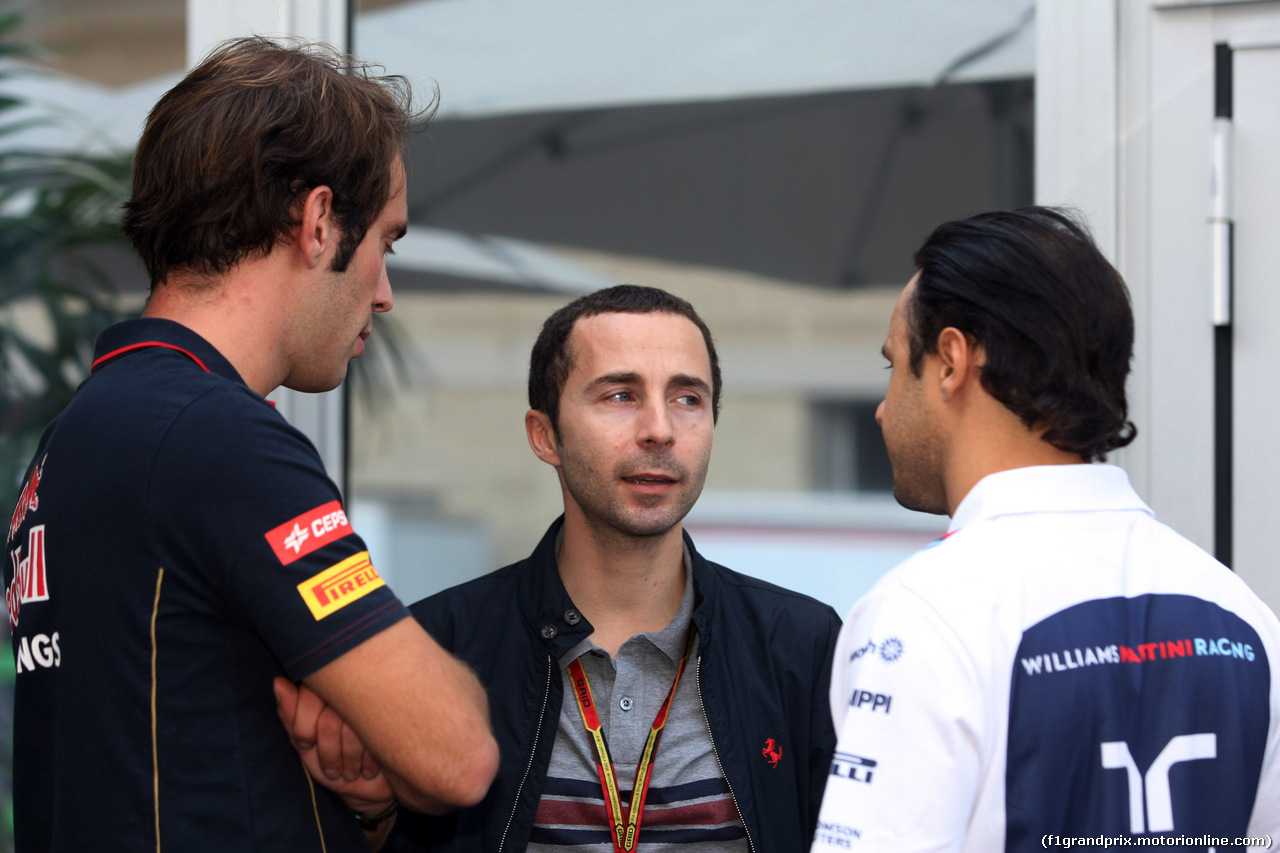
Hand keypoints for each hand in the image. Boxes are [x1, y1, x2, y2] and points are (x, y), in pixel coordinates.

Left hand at [273, 676, 395, 813]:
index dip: (303, 726)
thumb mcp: (305, 745)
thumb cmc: (332, 761)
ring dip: (346, 760)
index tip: (306, 744)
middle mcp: (354, 693)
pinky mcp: (395, 720)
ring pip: (349, 729)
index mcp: (330, 691)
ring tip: (349, 771)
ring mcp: (377, 705)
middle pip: (329, 718)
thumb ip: (290, 715)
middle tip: (332, 769)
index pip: (309, 694)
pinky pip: (373, 739)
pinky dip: (366, 762)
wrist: (369, 786)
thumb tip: (278, 682)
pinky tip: (367, 768)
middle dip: (327, 751)